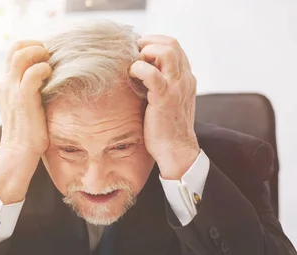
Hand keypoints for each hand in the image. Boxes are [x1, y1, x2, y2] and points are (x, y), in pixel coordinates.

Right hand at [0, 40, 51, 156]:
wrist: (18, 152)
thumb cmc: (27, 131)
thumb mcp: (24, 104)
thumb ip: (29, 88)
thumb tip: (48, 75)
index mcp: (4, 83)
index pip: (13, 52)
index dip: (31, 47)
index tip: (45, 56)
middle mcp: (4, 83)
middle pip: (15, 48)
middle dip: (36, 46)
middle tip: (49, 57)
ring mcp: (11, 89)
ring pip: (21, 55)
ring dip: (39, 54)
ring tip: (49, 65)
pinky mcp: (22, 98)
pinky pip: (33, 73)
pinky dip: (44, 69)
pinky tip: (50, 76)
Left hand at [129, 35, 199, 179]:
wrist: (176, 151)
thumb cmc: (165, 128)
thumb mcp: (166, 100)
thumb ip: (159, 84)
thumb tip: (138, 73)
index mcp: (185, 78)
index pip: (174, 47)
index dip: (154, 42)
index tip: (138, 49)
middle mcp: (184, 79)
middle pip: (171, 43)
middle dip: (149, 42)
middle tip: (132, 52)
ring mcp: (176, 87)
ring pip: (166, 52)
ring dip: (146, 51)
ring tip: (133, 62)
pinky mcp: (164, 98)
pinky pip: (152, 74)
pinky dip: (138, 69)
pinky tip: (130, 75)